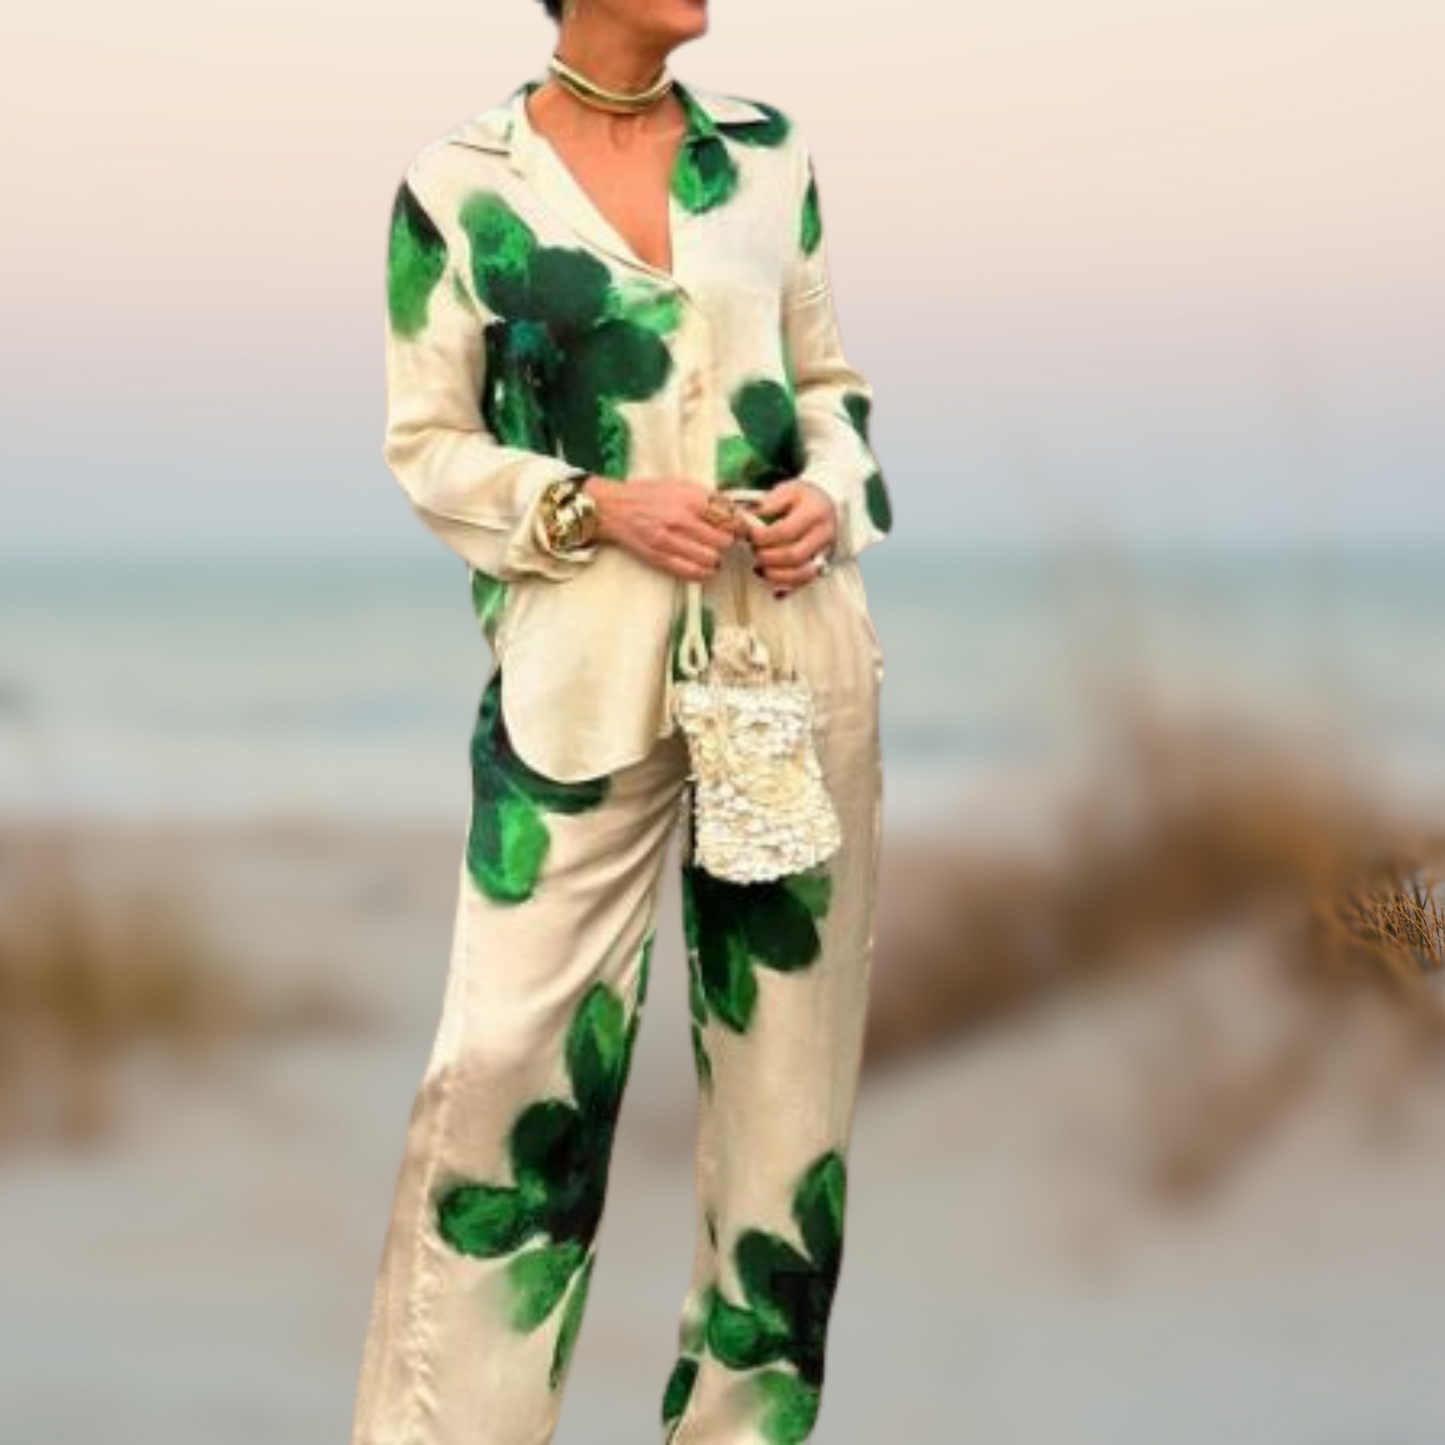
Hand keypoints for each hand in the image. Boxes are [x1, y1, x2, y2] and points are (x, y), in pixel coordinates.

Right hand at [582, 476, 744, 579]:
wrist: (613, 508)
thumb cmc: (647, 495)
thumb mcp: (681, 486)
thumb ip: (708, 499)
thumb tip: (736, 513)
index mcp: (690, 497)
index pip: (731, 518)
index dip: (739, 527)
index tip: (739, 530)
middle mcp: (682, 519)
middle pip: (724, 541)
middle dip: (726, 542)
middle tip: (720, 540)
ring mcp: (670, 541)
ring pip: (712, 560)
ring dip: (715, 559)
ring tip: (710, 553)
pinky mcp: (661, 558)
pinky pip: (694, 573)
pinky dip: (703, 572)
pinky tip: (702, 566)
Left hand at [741, 480, 837, 594]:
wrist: (825, 504)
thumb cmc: (803, 497)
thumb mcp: (788, 490)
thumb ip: (769, 503)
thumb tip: (747, 517)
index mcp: (815, 512)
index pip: (785, 531)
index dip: (763, 537)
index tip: (749, 535)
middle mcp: (824, 534)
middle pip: (794, 555)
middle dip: (767, 557)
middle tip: (754, 551)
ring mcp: (825, 552)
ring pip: (802, 574)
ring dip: (776, 575)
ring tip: (759, 568)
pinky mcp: (823, 565)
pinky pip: (806, 583)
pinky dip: (788, 588)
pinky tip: (774, 590)